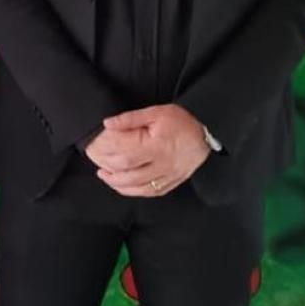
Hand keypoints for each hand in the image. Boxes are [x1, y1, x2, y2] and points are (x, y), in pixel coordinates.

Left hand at [91, 104, 210, 196]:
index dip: (109, 158)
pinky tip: (127, 188)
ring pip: (141, 188)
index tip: (98, 155)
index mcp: (157, 146)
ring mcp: (170, 175)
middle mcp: (163, 164)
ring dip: (121, 187)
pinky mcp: (175, 181)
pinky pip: (153, 192)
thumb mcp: (155, 112)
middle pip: (131, 177)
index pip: (127, 157)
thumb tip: (108, 124)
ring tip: (109, 179)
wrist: (206, 134)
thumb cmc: (181, 121)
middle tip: (100, 171)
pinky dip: (137, 192)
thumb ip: (130, 119)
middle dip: (112, 176)